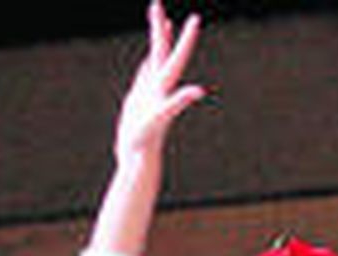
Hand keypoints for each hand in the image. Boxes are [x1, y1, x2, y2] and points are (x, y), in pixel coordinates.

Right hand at [114, 2, 205, 166]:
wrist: (137, 158)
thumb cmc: (146, 141)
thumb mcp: (161, 118)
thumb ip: (179, 102)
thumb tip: (200, 90)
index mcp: (164, 87)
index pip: (176, 57)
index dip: (185, 38)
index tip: (194, 18)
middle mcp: (159, 87)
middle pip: (163, 52)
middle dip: (160, 27)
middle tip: (156, 3)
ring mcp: (151, 93)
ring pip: (155, 61)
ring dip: (158, 41)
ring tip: (162, 21)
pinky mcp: (141, 101)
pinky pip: (145, 76)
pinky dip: (148, 63)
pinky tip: (150, 58)